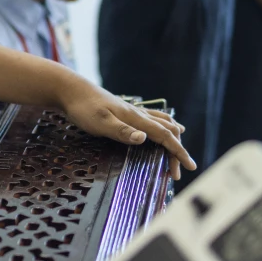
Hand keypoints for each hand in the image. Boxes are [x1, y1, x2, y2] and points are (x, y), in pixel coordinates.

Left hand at [56, 79, 192, 179]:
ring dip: (173, 136)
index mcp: (136, 118)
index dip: (178, 152)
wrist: (71, 90)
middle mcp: (138, 114)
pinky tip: (163, 126)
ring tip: (179, 147)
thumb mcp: (100, 122)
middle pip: (168, 130)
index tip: (190, 166)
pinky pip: (153, 118)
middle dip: (177, 150)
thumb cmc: (83, 108)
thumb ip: (122, 131)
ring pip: (163, 122)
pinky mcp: (125, 111)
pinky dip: (164, 125)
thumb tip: (144, 139)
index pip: (165, 136)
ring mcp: (133, 111)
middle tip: (178, 171)